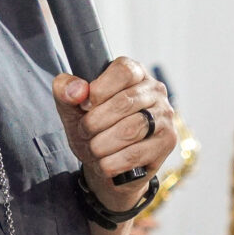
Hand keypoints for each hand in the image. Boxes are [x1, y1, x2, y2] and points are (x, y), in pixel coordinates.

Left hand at [53, 58, 176, 211]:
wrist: (107, 163)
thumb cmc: (93, 127)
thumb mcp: (72, 107)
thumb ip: (65, 91)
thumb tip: (77, 91)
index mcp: (135, 72)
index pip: (123, 70)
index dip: (100, 89)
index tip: (84, 106)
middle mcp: (155, 90)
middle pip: (124, 102)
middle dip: (95, 122)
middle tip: (84, 131)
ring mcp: (165, 116)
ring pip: (131, 130)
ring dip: (102, 144)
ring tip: (94, 148)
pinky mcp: (168, 141)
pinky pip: (136, 153)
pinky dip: (113, 162)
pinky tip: (105, 163)